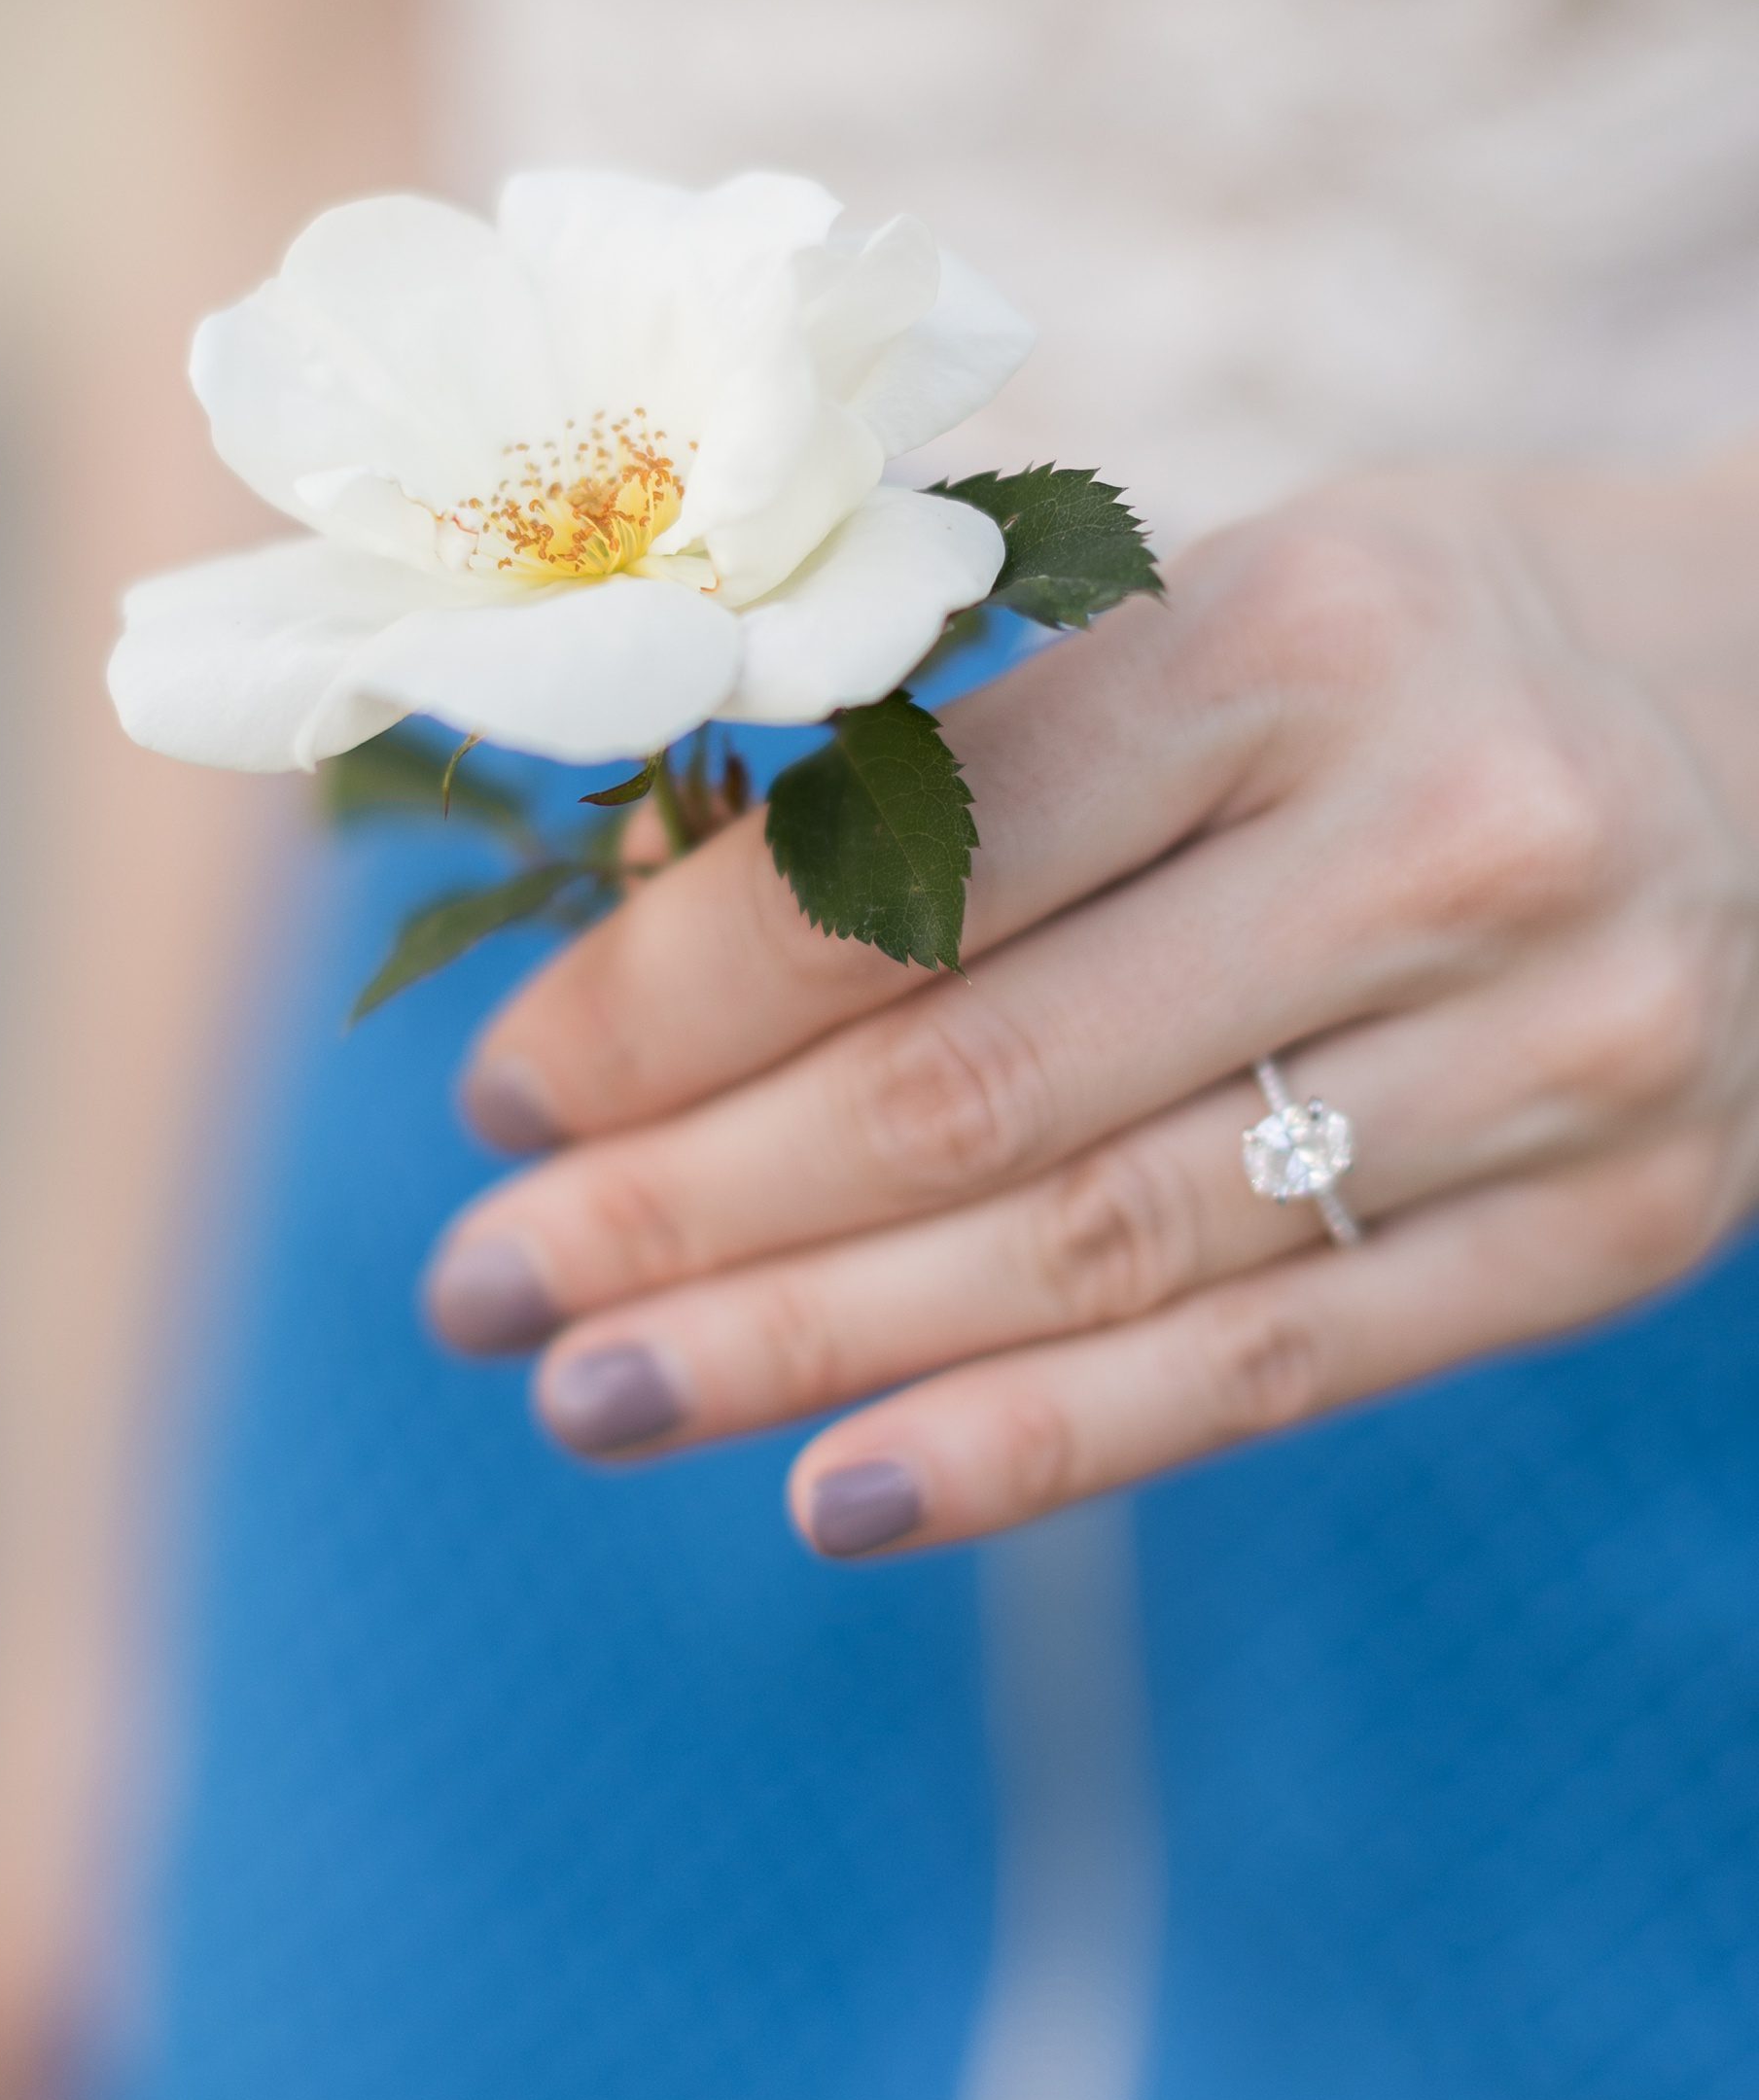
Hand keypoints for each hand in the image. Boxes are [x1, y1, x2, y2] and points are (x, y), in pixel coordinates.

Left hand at [426, 461, 1758, 1555]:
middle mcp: (1444, 839)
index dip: (675, 995)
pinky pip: (1290, 1367)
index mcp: (1306, 628)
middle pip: (986, 1080)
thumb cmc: (1430, 641)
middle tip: (481, 1291)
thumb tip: (647, 952)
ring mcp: (1553, 1054)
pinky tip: (845, 1496)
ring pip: (1109, 1250)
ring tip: (599, 1401)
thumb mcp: (1225, 603)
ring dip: (816, 1351)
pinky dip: (1051, 1445)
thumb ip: (982, 763)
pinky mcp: (1618, 1225)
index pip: (924, 859)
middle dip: (691, 1206)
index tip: (507, 1088)